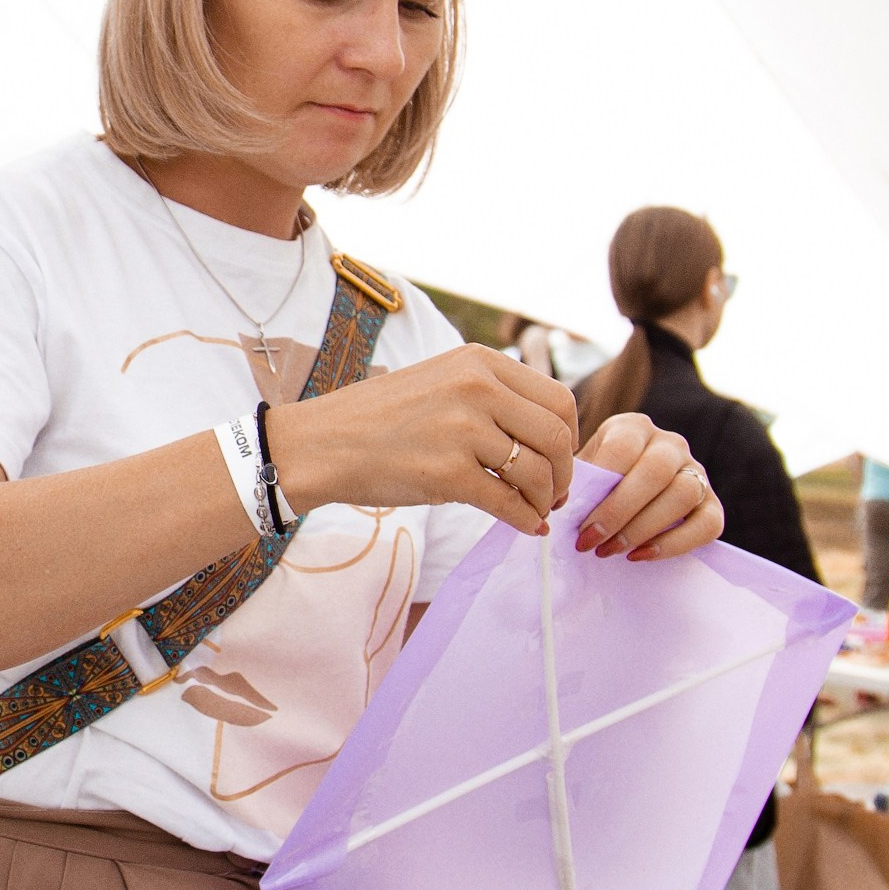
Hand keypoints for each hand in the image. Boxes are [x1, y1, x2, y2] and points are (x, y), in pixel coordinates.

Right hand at [267, 344, 577, 538]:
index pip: (558, 399)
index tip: (559, 460)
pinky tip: (525, 527)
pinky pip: (508, 504)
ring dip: (546, 500)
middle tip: (557, 494)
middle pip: (556, 437)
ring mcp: (462, 432)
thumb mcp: (441, 382)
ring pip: (538, 473)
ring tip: (537, 511)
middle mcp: (477, 389)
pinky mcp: (447, 475)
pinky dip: (525, 521)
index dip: (569, 437)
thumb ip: (491, 395)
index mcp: (479, 362)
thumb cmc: (379, 420)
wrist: (319, 445)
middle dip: (565, 473)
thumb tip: (546, 434)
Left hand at [573, 414, 724, 560]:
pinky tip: (640, 556)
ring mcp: (696, 471)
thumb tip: (561, 507)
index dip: (600, 487)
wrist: (626, 505)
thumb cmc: (598, 490)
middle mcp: (670, 443)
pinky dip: (674, 544)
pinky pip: (707, 523)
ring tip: (611, 550)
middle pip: (655, 471)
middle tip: (590, 542)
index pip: (622, 448)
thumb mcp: (584, 478)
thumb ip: (578, 485)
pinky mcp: (712, 504)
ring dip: (643, 528)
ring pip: (683, 494)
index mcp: (633, 428)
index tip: (577, 522)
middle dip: (619, 512)